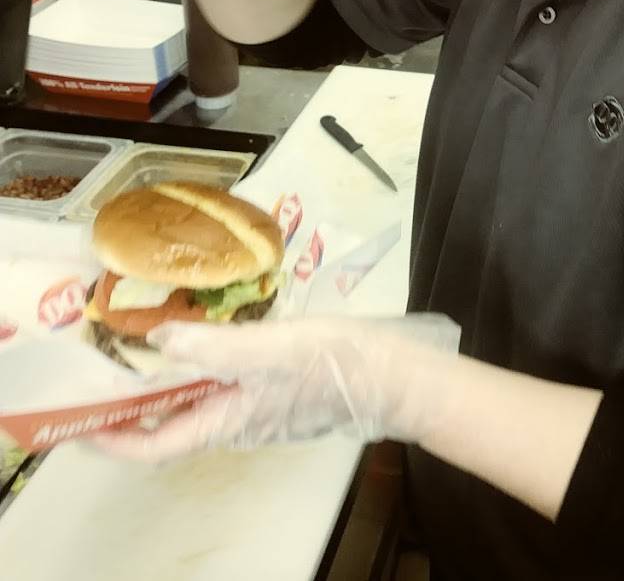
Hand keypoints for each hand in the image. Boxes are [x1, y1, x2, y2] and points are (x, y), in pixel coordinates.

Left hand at [91, 314, 460, 463]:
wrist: (390, 373)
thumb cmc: (330, 364)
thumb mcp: (267, 348)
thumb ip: (213, 345)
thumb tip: (159, 340)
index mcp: (227, 421)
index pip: (155, 445)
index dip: (114, 439)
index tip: (80, 424)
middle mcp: (236, 422)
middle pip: (173, 422)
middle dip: (136, 402)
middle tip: (107, 368)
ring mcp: (258, 408)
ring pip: (200, 400)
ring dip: (169, 380)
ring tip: (148, 341)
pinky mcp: (278, 389)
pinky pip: (226, 383)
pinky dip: (203, 364)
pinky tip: (207, 331)